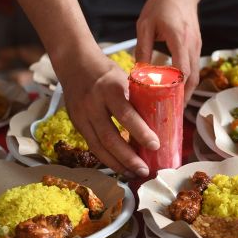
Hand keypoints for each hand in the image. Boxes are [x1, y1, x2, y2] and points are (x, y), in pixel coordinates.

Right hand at [58, 57, 158, 177]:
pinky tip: (119, 166)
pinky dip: (107, 159)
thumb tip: (162, 119)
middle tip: (145, 170)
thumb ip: (138, 98)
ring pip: (99, 147)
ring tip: (133, 173)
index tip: (155, 145)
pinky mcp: (77, 124)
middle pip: (111, 137)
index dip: (141, 132)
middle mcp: (93, 104)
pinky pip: (92, 146)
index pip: (126, 114)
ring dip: (118, 164)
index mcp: (110, 89)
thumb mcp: (125, 78)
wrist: (75, 63)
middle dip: (129, 158)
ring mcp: (82, 116)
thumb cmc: (107, 72)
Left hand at [135, 0, 201, 100]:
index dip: (177, 88)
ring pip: (195, 76)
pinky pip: (194, 69)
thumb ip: (142, 48)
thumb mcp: (145, 25)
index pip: (182, 69)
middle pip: (192, 78)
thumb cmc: (161, 5)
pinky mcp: (196, 47)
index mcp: (178, 39)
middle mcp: (191, 46)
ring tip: (175, 108)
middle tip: (173, 114)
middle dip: (184, 98)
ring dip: (187, 93)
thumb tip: (138, 71)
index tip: (169, 103)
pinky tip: (178, 91)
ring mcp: (197, 47)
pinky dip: (187, 82)